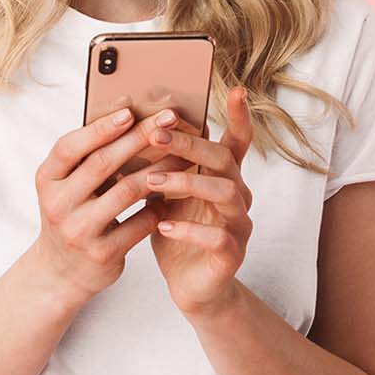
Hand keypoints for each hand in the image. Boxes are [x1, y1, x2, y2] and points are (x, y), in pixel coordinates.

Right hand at [28, 104, 195, 307]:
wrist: (61, 272)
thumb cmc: (72, 214)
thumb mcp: (66, 186)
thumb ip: (87, 158)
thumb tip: (130, 117)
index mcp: (47, 180)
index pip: (70, 147)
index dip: (99, 128)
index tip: (130, 111)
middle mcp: (58, 204)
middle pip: (103, 163)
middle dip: (139, 137)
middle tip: (169, 118)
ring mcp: (79, 231)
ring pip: (128, 191)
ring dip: (160, 170)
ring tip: (182, 157)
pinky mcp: (103, 254)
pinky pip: (141, 223)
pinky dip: (159, 207)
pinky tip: (172, 197)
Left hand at [140, 86, 255, 318]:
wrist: (190, 286)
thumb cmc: (177, 231)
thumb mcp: (166, 193)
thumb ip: (160, 164)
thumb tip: (134, 125)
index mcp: (223, 176)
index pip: (237, 140)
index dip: (240, 115)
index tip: (236, 88)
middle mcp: (237, 194)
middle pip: (223, 159)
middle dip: (189, 144)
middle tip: (154, 134)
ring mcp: (238, 224)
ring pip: (226, 192)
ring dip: (186, 182)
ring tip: (151, 181)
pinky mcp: (232, 254)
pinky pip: (218, 237)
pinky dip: (189, 229)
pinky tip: (163, 226)